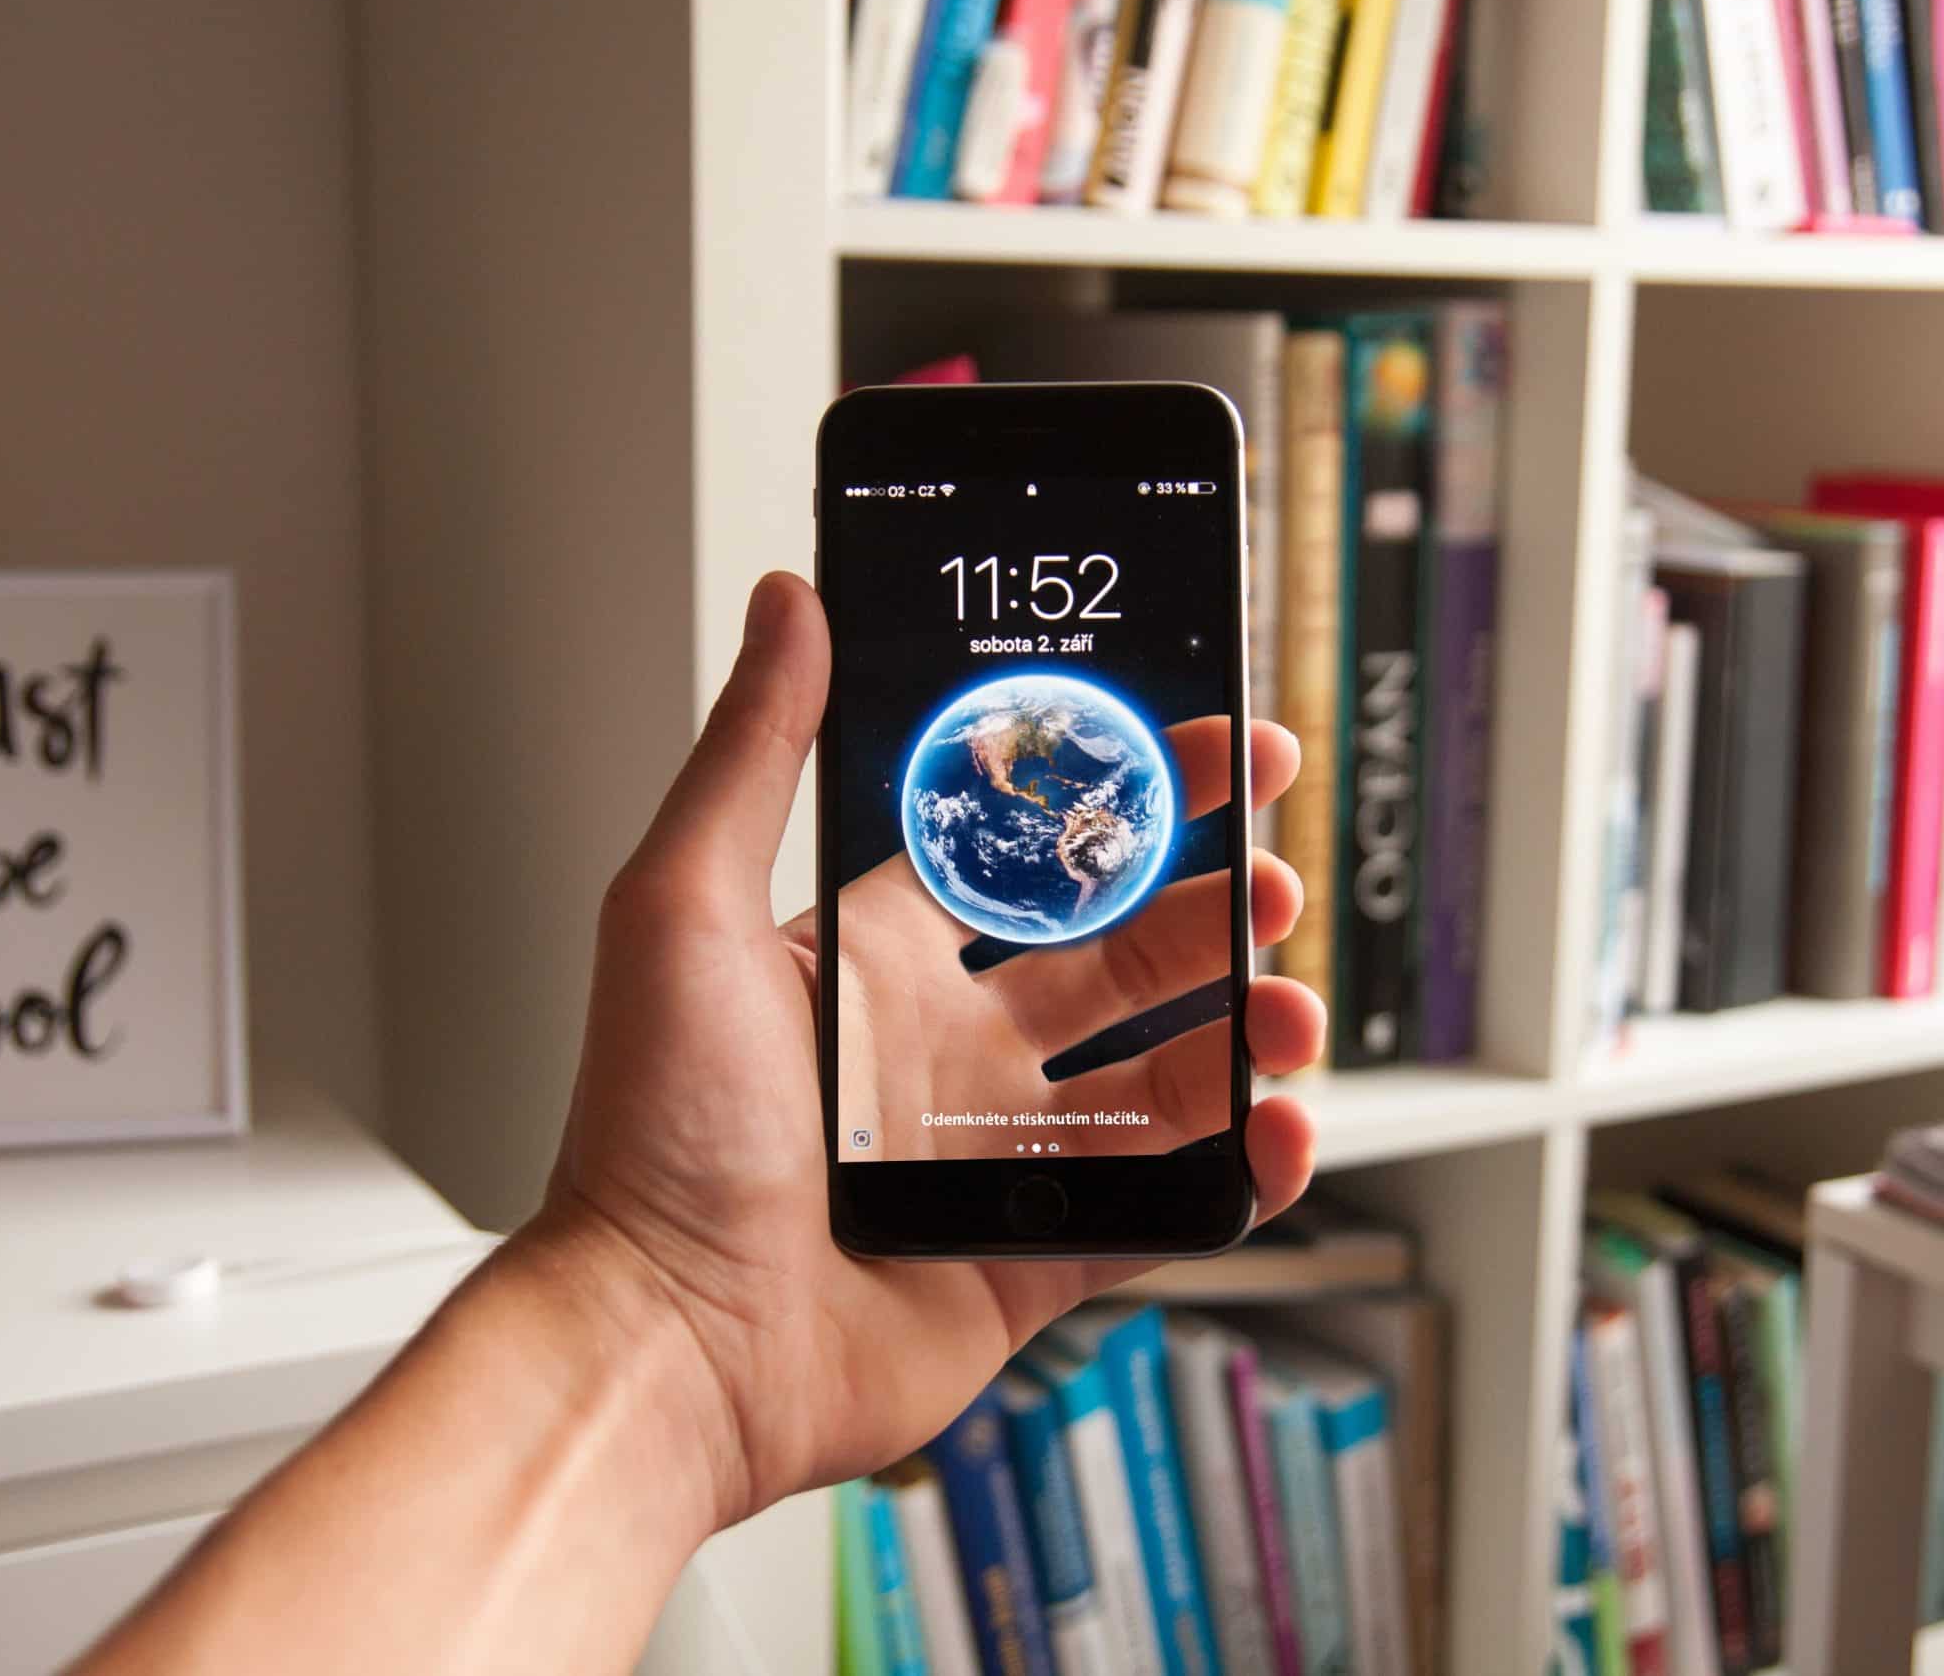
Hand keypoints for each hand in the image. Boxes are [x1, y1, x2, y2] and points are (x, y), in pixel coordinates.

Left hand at [527, 571, 1322, 1530]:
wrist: (665, 1342)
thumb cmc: (654, 1133)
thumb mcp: (682, 905)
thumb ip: (755, 751)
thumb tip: (788, 601)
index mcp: (872, 963)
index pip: (1024, 859)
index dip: (1118, 803)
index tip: (1207, 750)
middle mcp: (940, 1053)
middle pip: (1116, 958)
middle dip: (1207, 909)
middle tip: (1274, 874)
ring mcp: (992, 1161)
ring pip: (1160, 1078)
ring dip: (1242, 1032)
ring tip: (1289, 1009)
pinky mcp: (1029, 1263)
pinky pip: (1162, 1205)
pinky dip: (1235, 1169)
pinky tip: (1277, 1127)